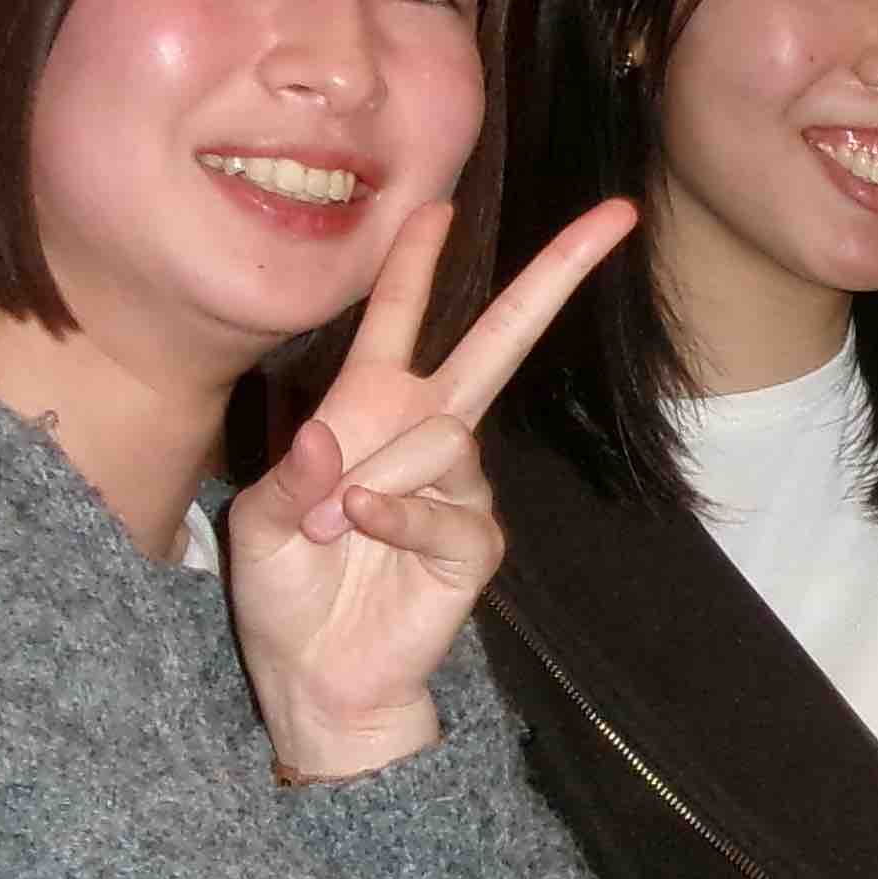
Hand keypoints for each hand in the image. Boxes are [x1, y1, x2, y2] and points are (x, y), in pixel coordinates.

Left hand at [225, 198, 635, 778]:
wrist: (317, 677)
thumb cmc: (288, 590)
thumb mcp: (262, 523)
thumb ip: (290, 476)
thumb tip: (331, 442)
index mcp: (371, 409)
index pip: (400, 317)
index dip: (416, 260)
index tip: (438, 201)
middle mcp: (429, 433)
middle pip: (501, 340)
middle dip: (556, 274)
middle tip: (616, 215)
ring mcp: (461, 487)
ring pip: (445, 437)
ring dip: (379, 477)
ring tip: (334, 525)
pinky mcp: (476, 542)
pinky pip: (446, 509)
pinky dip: (398, 517)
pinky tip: (362, 529)